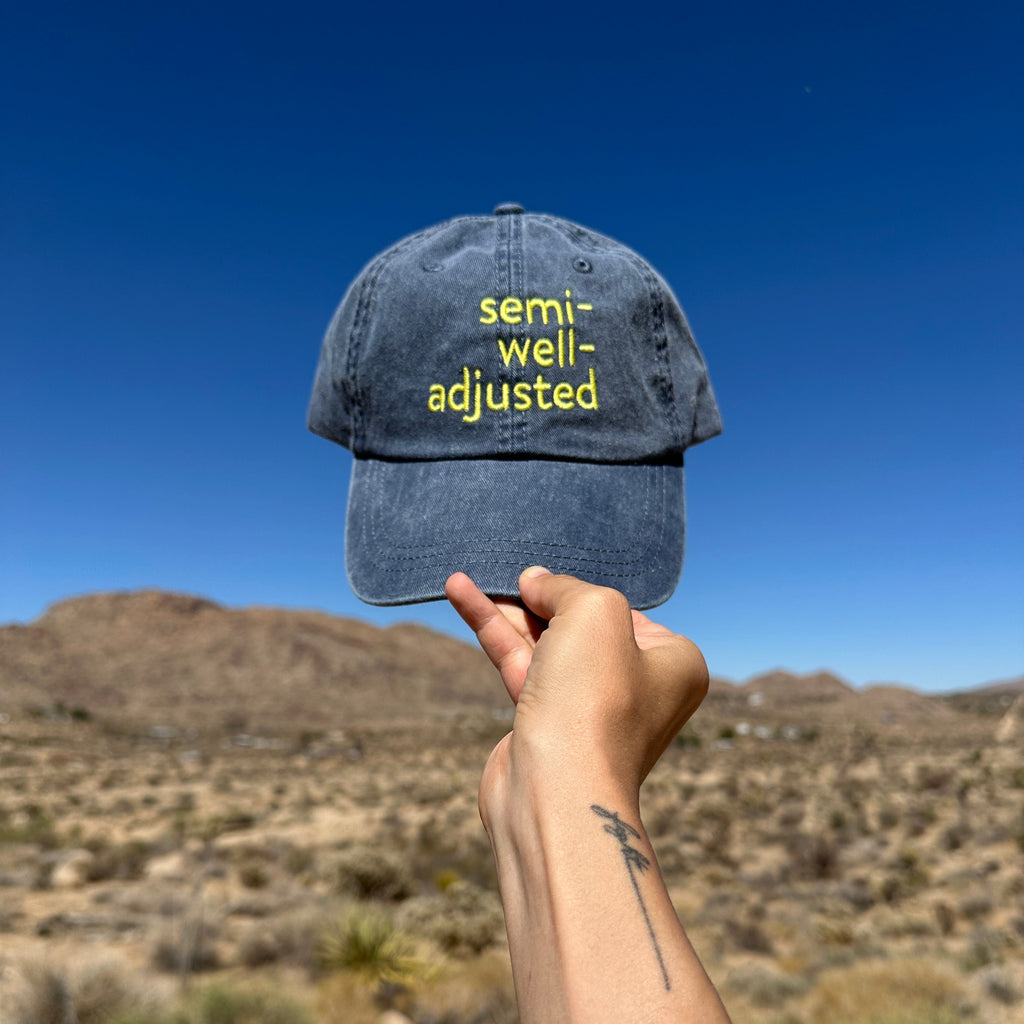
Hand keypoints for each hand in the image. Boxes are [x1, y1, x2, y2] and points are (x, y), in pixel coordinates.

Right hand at [445, 567, 709, 803]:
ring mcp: (588, 706)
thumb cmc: (594, 700)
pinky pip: (519, 662)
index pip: (624, 611)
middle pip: (580, 624)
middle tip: (504, 572)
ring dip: (505, 610)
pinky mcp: (545, 722)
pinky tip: (461, 594)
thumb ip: (565, 586)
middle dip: (538, 598)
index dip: (583, 591)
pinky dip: (492, 629)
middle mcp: (637, 686)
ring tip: (466, 578)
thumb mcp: (594, 612)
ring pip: (543, 642)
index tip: (548, 577)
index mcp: (672, 663)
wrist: (557, 793)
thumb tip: (536, 580)